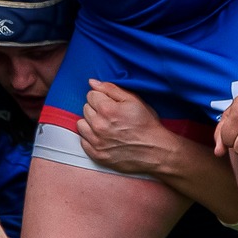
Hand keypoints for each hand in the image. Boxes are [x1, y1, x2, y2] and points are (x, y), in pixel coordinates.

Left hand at [77, 81, 198, 179]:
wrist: (155, 151)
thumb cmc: (146, 125)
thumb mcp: (134, 100)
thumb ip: (111, 89)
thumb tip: (92, 82)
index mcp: (107, 109)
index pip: (91, 95)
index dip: (102, 97)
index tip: (111, 104)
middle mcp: (98, 125)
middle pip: (85, 108)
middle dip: (96, 109)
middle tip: (111, 115)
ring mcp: (96, 142)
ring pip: (81, 124)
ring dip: (90, 123)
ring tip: (106, 126)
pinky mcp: (97, 155)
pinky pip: (83, 141)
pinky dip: (91, 138)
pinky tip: (104, 137)